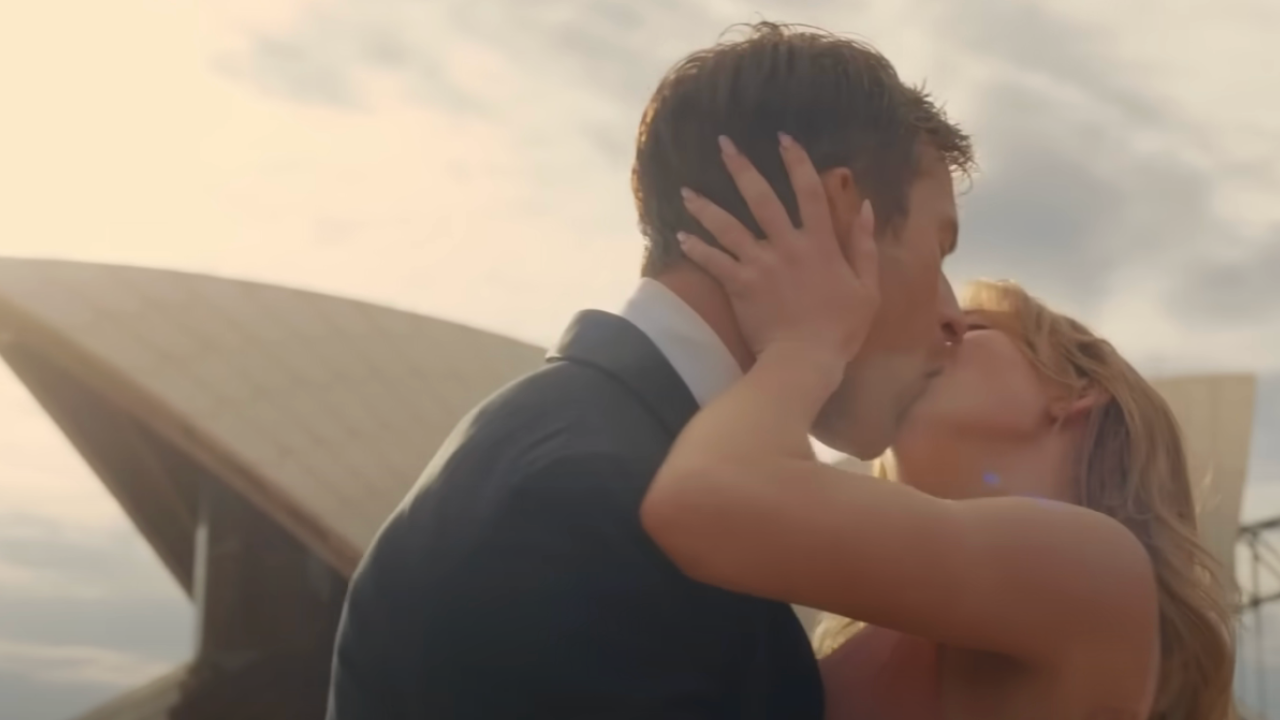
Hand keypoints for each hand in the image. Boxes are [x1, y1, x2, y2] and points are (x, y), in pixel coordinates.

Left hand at [677, 133, 879, 363]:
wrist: (806, 359)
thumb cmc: (842, 328)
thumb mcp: (867, 287)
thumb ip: (865, 246)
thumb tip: (864, 206)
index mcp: (820, 243)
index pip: (809, 192)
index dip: (796, 162)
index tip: (783, 138)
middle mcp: (787, 246)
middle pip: (761, 199)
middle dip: (741, 169)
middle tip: (723, 144)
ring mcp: (760, 264)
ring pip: (728, 227)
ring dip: (706, 208)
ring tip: (686, 192)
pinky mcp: (739, 285)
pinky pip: (714, 262)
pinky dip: (696, 249)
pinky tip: (681, 236)